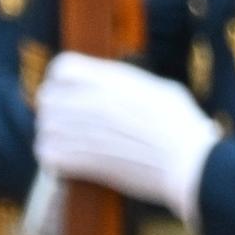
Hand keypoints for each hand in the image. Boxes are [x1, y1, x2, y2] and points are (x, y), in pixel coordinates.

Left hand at [36, 53, 217, 225]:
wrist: (190, 165)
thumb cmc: (184, 128)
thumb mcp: (160, 88)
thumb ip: (128, 83)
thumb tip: (119, 85)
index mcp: (108, 79)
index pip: (61, 68)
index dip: (61, 81)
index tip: (70, 93)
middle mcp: (88, 100)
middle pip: (47, 98)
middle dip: (57, 111)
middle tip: (72, 125)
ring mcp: (81, 130)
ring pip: (45, 128)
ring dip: (55, 137)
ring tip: (73, 146)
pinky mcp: (80, 160)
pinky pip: (46, 154)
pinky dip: (55, 160)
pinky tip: (71, 164)